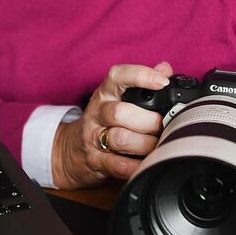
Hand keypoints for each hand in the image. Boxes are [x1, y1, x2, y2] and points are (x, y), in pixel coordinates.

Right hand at [50, 62, 171, 189]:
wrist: (70, 150)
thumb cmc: (102, 122)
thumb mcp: (117, 98)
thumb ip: (141, 84)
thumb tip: (165, 69)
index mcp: (105, 93)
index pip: (118, 76)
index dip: (140, 76)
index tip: (162, 82)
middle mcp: (97, 112)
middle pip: (121, 112)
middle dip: (149, 121)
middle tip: (164, 126)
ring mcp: (93, 137)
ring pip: (120, 139)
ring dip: (146, 144)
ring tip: (158, 146)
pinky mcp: (95, 161)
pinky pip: (119, 165)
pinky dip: (138, 166)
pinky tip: (148, 163)